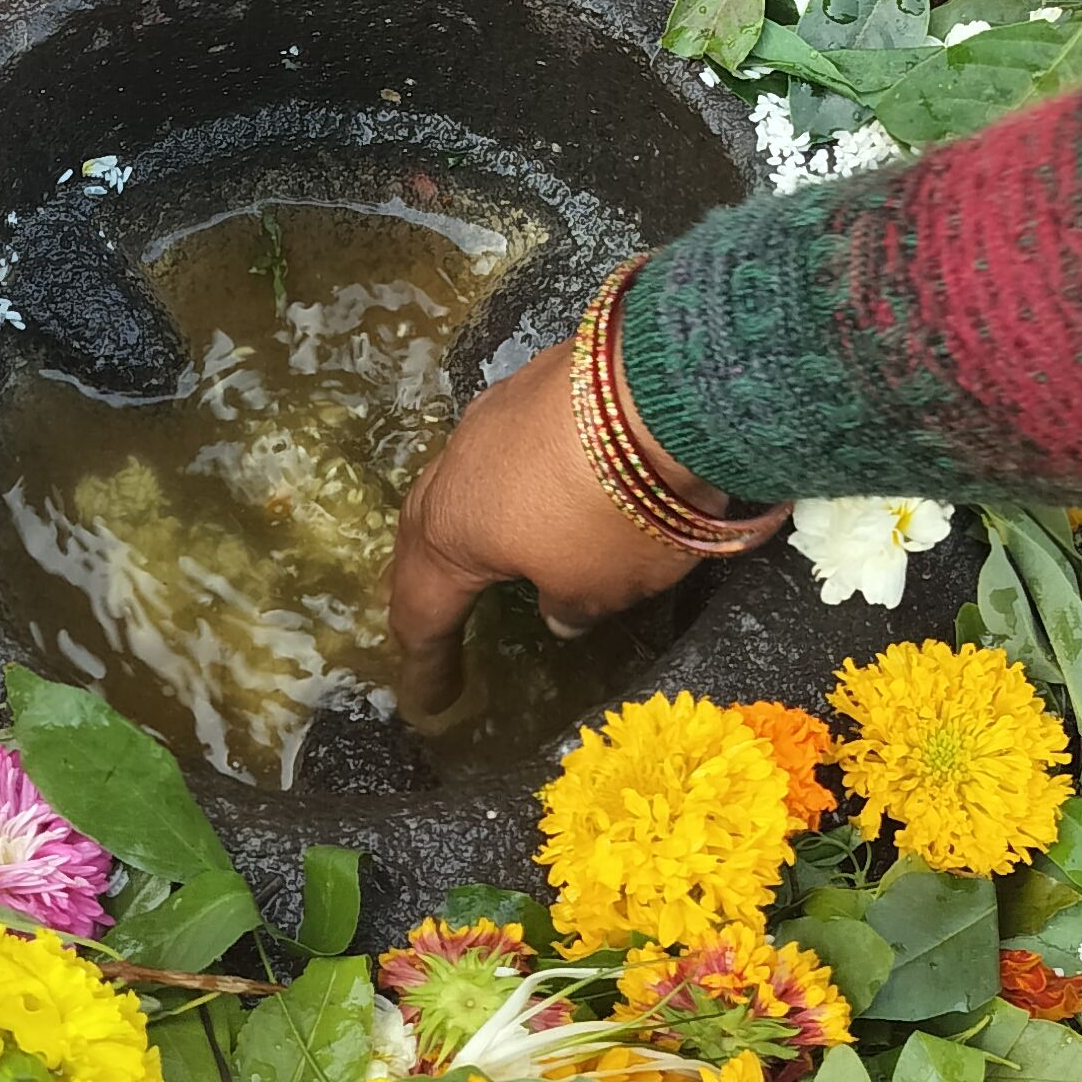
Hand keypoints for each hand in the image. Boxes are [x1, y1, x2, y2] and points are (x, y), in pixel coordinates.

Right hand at [388, 338, 749, 717]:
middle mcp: (456, 468)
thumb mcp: (598, 589)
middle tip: (430, 616)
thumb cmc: (613, 512)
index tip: (429, 700)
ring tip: (483, 545)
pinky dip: (512, 479)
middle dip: (425, 578)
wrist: (660, 387)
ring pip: (462, 478)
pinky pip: (506, 445)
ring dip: (468, 518)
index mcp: (452, 531)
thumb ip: (569, 608)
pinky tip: (537, 485)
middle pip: (423, 532)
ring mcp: (493, 415)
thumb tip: (556, 614)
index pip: (422, 609)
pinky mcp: (536, 381)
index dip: (426, 661)